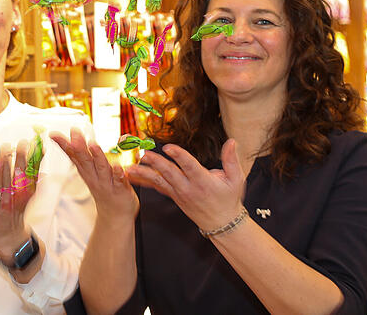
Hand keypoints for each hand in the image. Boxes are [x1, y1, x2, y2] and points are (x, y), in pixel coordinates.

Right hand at [0, 142, 34, 260]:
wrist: (8, 238)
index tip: (0, 159)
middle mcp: (10, 200)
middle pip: (12, 178)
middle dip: (14, 160)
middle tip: (16, 145)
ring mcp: (21, 198)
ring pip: (24, 177)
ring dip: (27, 160)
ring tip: (28, 145)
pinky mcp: (29, 196)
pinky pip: (34, 180)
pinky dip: (38, 167)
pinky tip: (40, 154)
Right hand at [50, 128, 137, 223]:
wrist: (115, 215)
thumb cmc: (103, 189)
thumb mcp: (88, 172)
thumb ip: (81, 156)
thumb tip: (72, 139)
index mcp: (86, 171)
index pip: (73, 156)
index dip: (64, 145)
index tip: (54, 135)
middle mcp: (94, 177)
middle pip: (84, 160)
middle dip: (79, 147)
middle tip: (74, 135)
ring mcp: (107, 183)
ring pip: (101, 168)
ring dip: (97, 156)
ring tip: (92, 145)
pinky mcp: (120, 189)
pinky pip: (119, 180)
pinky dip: (118, 173)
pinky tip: (118, 166)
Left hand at [126, 139, 245, 232]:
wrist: (221, 224)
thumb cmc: (229, 200)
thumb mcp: (236, 180)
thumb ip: (231, 160)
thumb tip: (232, 141)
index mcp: (203, 181)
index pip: (189, 166)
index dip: (179, 156)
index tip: (169, 147)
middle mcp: (189, 188)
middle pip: (170, 173)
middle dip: (156, 163)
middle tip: (144, 154)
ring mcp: (179, 193)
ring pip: (159, 181)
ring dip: (144, 174)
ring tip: (130, 168)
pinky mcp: (173, 197)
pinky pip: (157, 187)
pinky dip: (144, 181)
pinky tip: (131, 176)